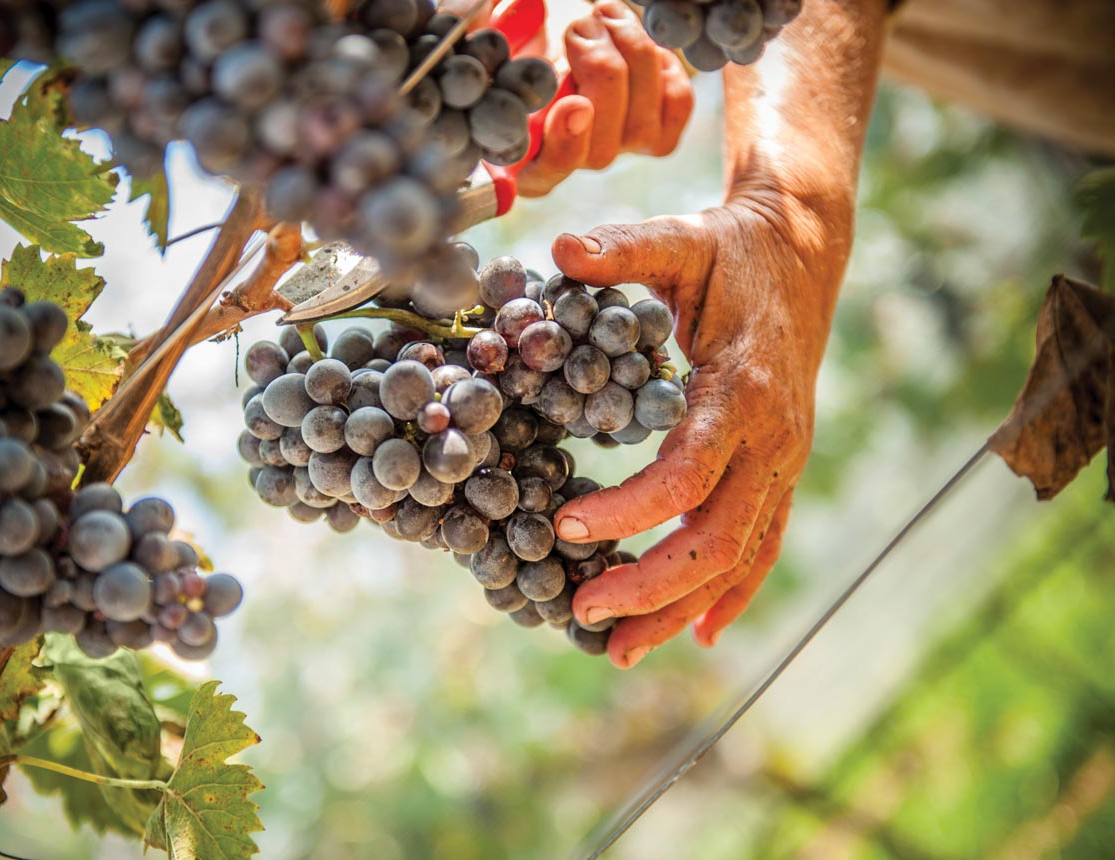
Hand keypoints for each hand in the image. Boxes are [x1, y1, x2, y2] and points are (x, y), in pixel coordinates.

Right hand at [518, 1, 691, 197]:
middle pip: (602, 152)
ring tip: (604, 15)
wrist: (568, 29)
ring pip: (642, 126)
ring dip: (629, 54)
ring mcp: (618, 151)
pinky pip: (677, 105)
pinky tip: (638, 42)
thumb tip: (526, 47)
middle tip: (582, 25)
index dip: (566, 145)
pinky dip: (664, 66)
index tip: (574, 104)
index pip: (548, 173)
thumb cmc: (528, 36)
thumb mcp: (509, 44)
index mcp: (525, 157)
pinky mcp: (659, 132)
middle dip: (600, 74)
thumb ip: (512, 56)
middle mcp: (573, 162)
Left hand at [551, 188, 853, 667]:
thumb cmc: (731, 250)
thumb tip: (559, 248)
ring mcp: (785, 460)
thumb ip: (623, 249)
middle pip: (718, 538)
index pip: (687, 475)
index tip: (568, 527)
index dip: (628, 511)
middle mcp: (773, 438)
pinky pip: (766, 545)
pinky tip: (700, 632)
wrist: (805, 255)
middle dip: (650, 585)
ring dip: (682, 608)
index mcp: (741, 390)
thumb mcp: (679, 239)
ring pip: (741, 556)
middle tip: (581, 610)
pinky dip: (734, 594)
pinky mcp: (784, 469)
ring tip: (621, 650)